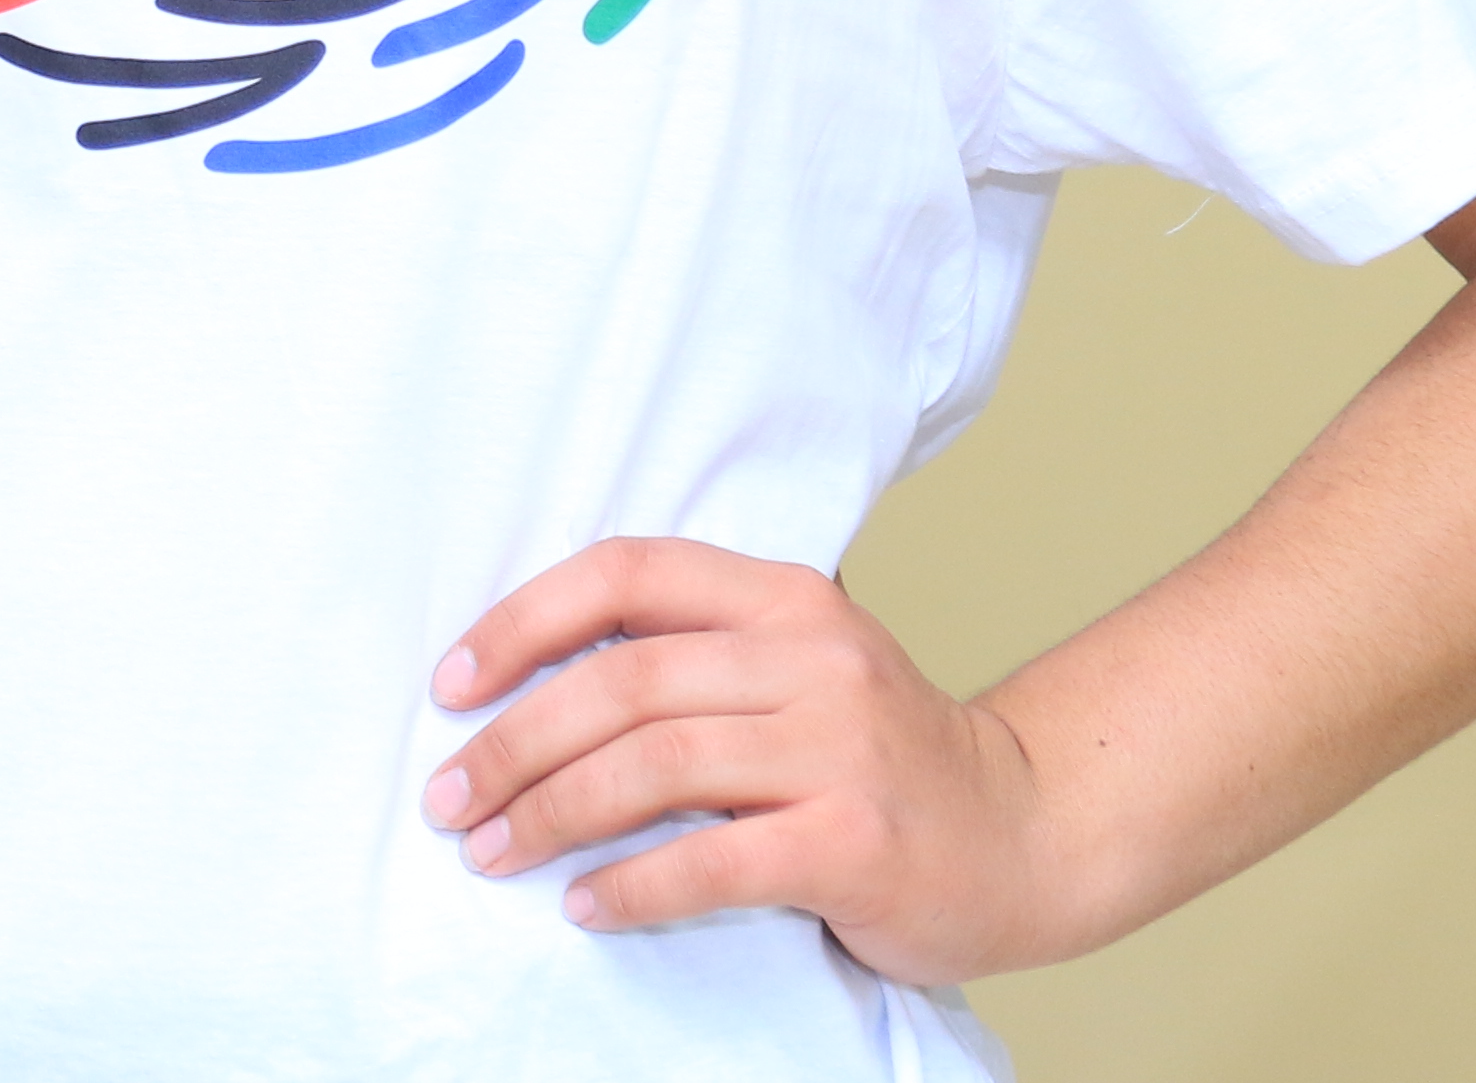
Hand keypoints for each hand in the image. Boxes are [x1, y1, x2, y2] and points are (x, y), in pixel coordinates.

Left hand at [419, 537, 1075, 986]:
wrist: (1028, 834)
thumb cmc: (882, 758)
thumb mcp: (799, 667)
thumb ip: (696, 653)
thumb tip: (529, 679)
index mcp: (784, 597)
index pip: (626, 572)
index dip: (522, 622)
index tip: (451, 685)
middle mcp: (813, 657)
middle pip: (621, 681)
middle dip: (512, 741)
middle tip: (448, 797)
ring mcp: (840, 748)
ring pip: (653, 764)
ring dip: (550, 812)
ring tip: (491, 851)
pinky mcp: (855, 842)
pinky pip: (711, 860)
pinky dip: (630, 885)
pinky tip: (582, 904)